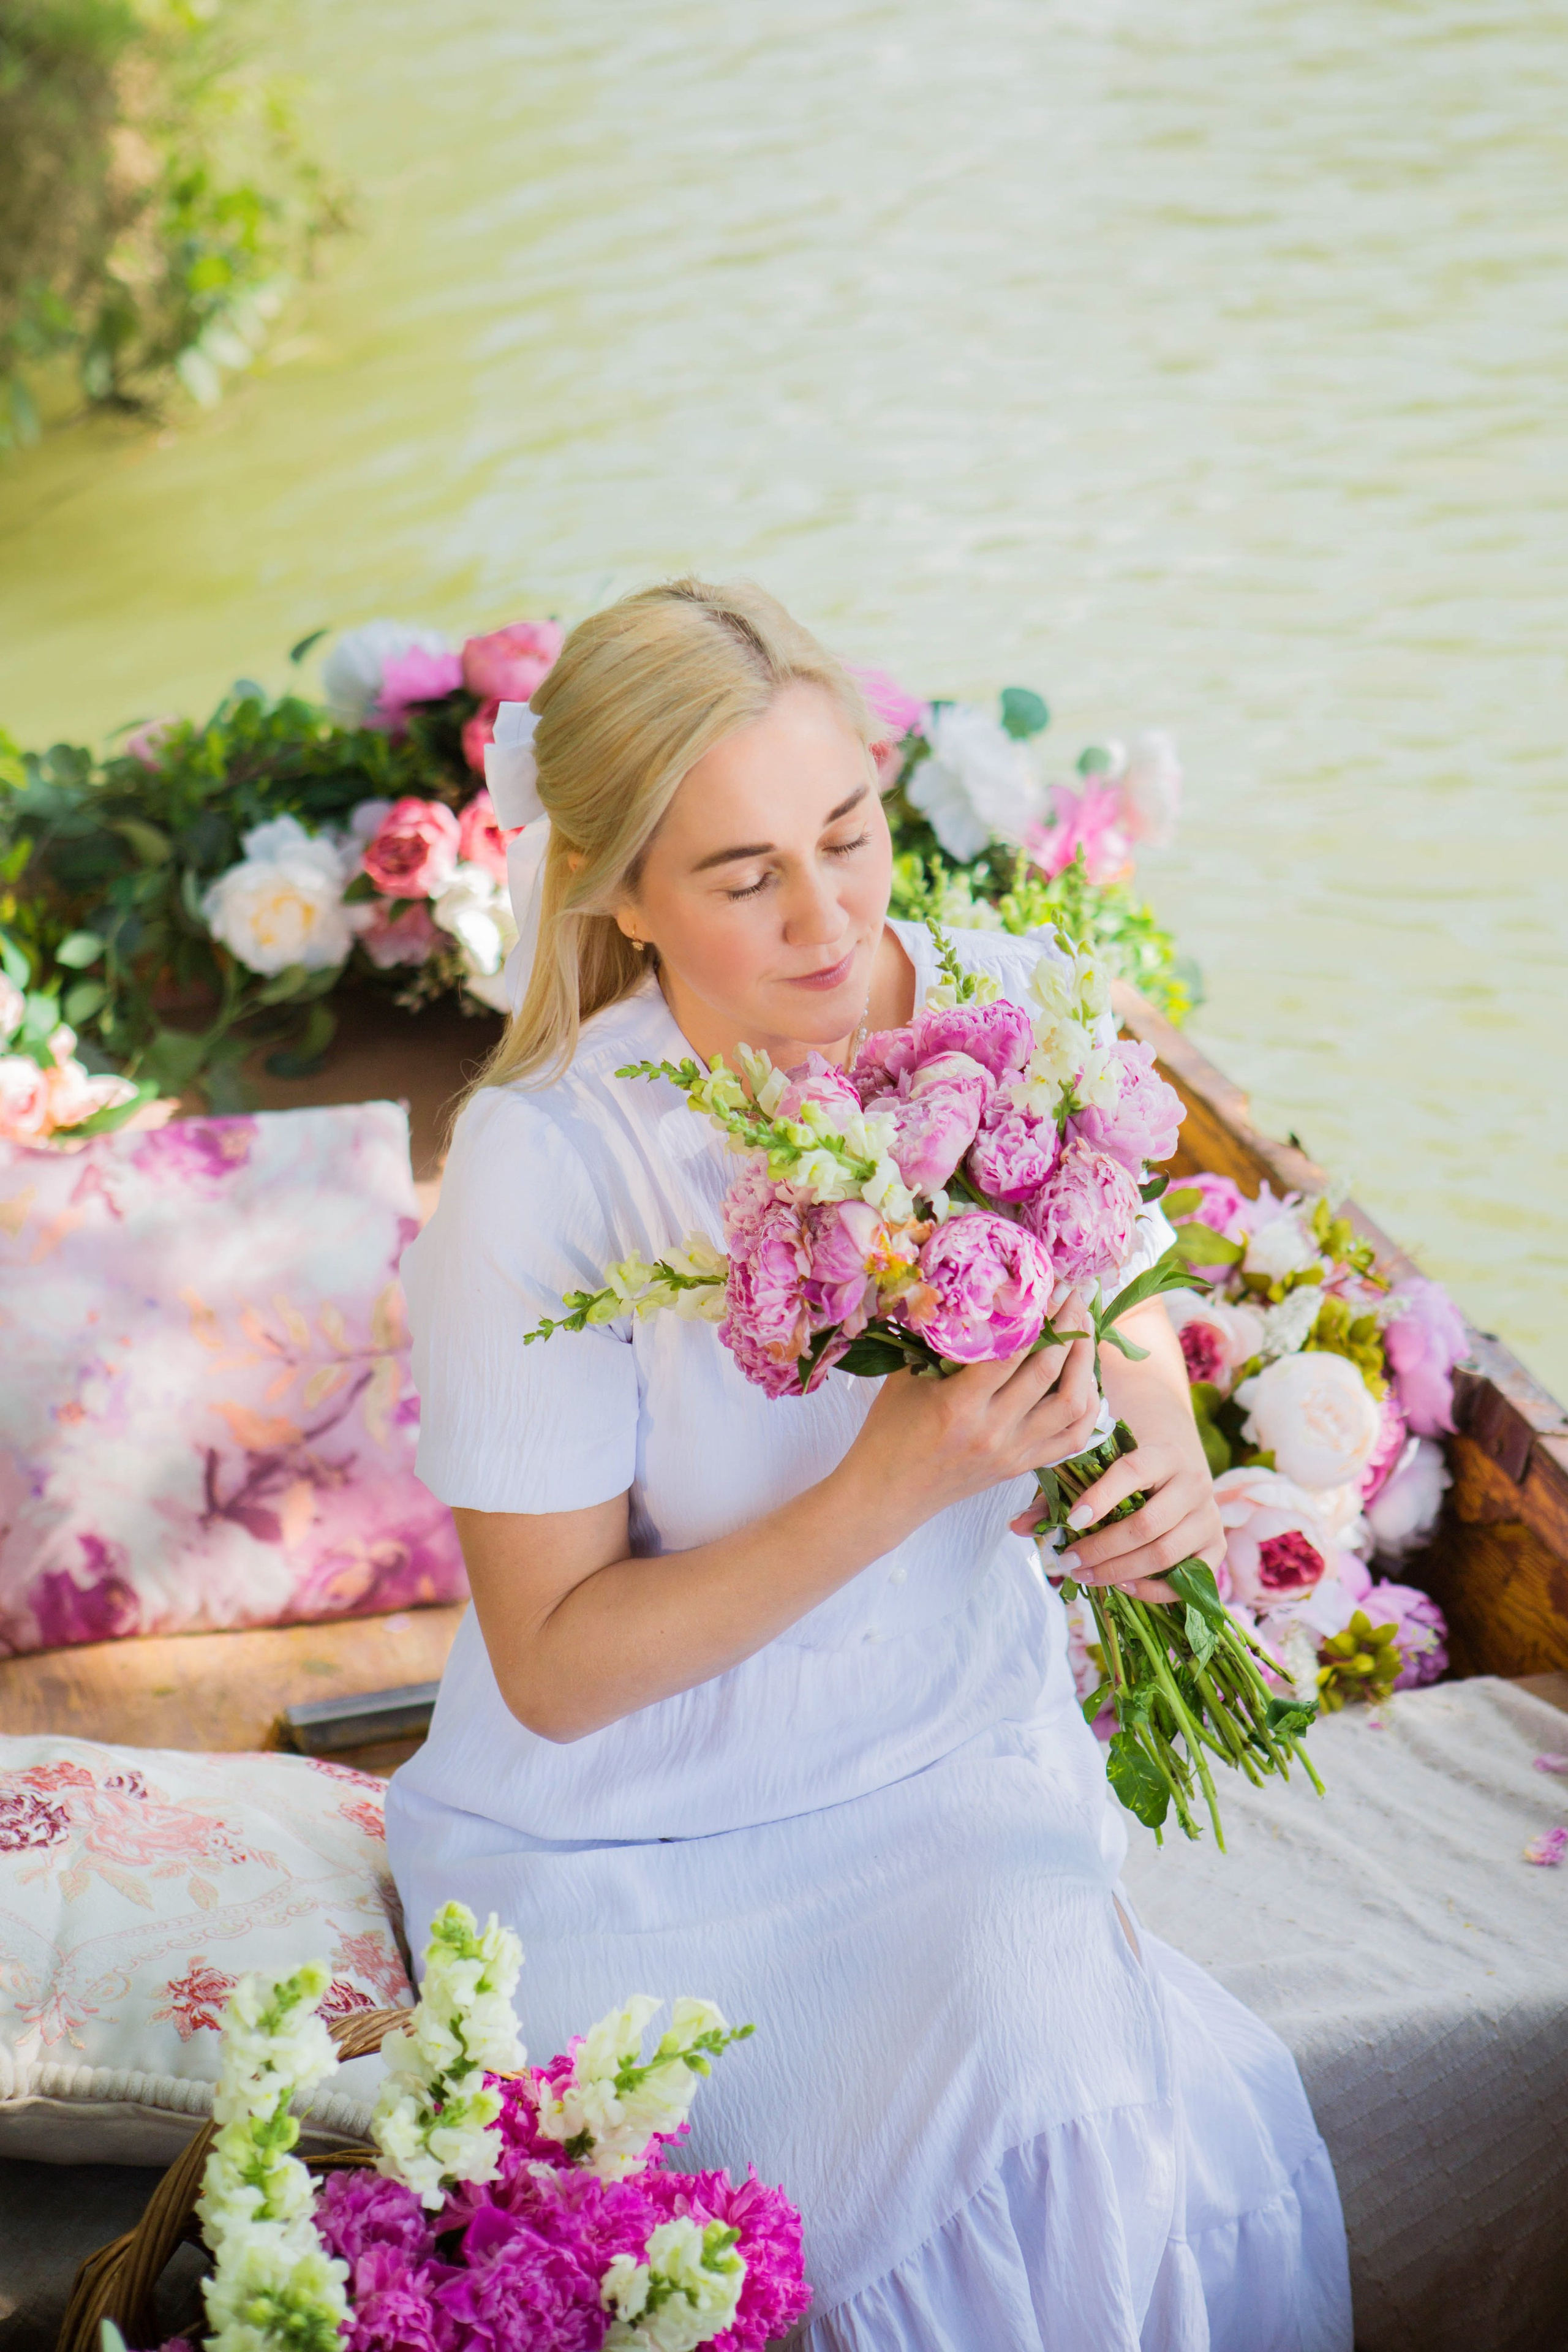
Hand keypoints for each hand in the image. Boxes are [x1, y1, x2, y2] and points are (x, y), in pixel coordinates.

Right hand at [840, 1291, 1102, 1536]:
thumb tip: (968, 1294)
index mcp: (958, 1407)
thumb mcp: (905, 1378)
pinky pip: (1072, 1438)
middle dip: (1069, 1328)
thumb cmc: (889, 1431)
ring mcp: (1012, 1453)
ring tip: (1085, 1331)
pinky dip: (1087, 1407)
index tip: (1049, 1285)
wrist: (887, 1493)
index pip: (1010, 1352)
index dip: (1036, 1314)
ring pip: (1072, 1406)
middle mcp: (993, 1432)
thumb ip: (937, 1340)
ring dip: (1085, 1364)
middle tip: (1075, 1296)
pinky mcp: (1021, 1467)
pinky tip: (1086, 1378)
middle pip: (1048, 1373)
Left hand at [1012, 1391, 1222, 1604]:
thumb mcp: (1094, 1472)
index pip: (1133, 1471)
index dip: (1101, 1497)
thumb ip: (1057, 1495)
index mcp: (1163, 1453)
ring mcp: (1208, 1517)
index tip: (1071, 1520)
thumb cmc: (1124, 1471)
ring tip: (1084, 1575)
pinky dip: (1153, 1588)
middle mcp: (1193, 1483)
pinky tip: (1121, 1585)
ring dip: (1119, 1571)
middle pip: (1147, 1525)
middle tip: (1067, 1562)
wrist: (1176, 1468)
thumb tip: (1017, 1527)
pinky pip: (1190, 1579)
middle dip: (1101, 1549)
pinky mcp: (1215, 1546)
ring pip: (1166, 1553)